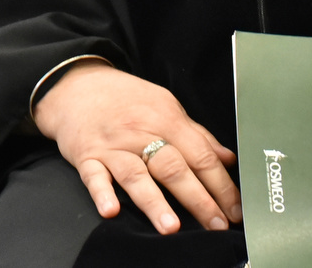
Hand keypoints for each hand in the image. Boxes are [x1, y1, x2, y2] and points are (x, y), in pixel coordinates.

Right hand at [32, 62, 238, 235]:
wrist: (76, 84)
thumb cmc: (125, 98)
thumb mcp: (165, 106)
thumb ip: (197, 134)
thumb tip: (228, 159)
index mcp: (166, 119)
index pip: (201, 155)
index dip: (221, 185)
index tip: (235, 211)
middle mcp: (141, 133)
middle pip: (173, 167)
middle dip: (198, 199)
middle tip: (215, 225)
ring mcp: (113, 146)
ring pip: (136, 175)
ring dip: (154, 202)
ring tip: (171, 226)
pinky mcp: (87, 156)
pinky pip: (94, 176)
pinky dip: (102, 193)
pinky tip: (111, 210)